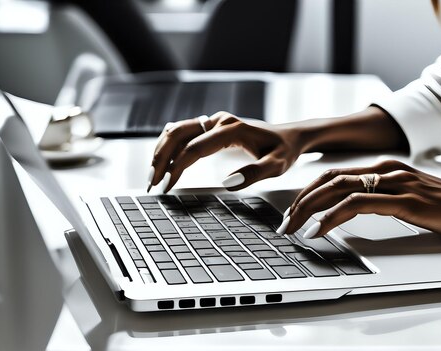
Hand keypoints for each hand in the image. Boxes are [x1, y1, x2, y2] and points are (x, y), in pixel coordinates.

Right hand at [149, 111, 302, 191]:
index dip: (178, 167)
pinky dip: (169, 146)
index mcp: (232, 129)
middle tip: (151, 181)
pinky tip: (163, 163)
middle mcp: (219, 120)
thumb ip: (255, 173)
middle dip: (161, 158)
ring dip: (161, 151)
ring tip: (153, 175)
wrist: (289, 137)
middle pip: (178, 134)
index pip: (195, 148)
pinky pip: (183, 132)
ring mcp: (214, 121)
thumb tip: (228, 183)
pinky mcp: (211, 126)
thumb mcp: (277, 166)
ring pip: (176, 131)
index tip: (167, 186)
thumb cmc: (283, 151)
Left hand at [278, 160, 440, 240]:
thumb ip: (381, 198)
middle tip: (284, 222)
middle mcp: (387, 169)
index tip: (293, 211)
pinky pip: (359, 204)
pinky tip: (320, 229)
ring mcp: (396, 182)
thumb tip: (350, 209)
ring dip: (309, 209)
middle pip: (329, 179)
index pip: (335, 174)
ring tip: (293, 227)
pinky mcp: (406, 200)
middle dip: (301, 201)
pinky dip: (333, 216)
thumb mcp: (407, 199)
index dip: (308, 192)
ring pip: (339, 188)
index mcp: (385, 167)